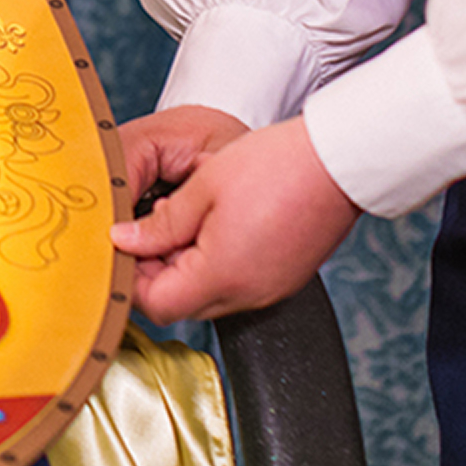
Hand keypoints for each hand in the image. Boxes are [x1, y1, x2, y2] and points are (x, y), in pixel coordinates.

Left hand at [109, 113, 361, 321]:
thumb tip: (126, 240)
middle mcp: (247, 294)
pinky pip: (237, 286)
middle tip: (150, 229)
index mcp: (221, 275)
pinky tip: (218, 226)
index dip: (133, 278)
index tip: (125, 246)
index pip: (157, 304)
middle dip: (158, 272)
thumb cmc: (279, 166)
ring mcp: (269, 290)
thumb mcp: (205, 186)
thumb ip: (161, 222)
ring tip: (188, 219)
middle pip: (181, 304)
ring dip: (187, 267)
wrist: (340, 161)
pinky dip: (217, 265)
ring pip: (209, 296)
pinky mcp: (284, 279)